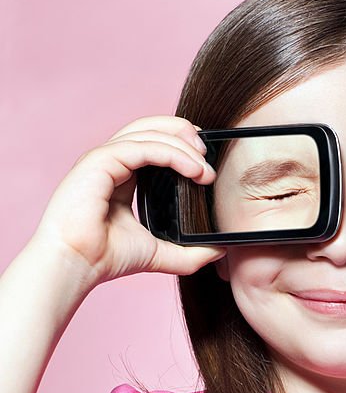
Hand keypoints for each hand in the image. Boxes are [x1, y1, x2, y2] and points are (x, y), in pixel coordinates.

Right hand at [30, 115, 226, 288]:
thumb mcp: (159, 252)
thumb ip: (189, 252)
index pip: (152, 144)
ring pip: (149, 133)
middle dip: (183, 133)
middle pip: (150, 127)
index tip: (206, 161)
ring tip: (205, 168)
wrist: (77, 265)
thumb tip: (220, 251)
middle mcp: (111, 161)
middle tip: (209, 153)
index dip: (180, 143)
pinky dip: (172, 154)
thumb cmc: (105, 258)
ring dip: (183, 145)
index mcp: (121, 175)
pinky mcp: (100, 161)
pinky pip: (143, 147)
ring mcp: (103, 158)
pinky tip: (193, 170)